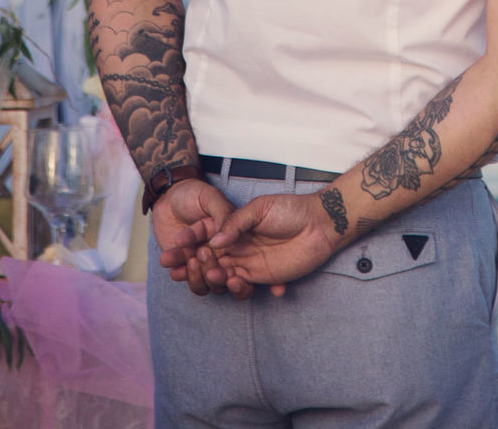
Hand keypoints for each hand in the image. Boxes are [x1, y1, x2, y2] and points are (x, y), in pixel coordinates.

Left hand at [152, 178, 253, 298]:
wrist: (167, 196)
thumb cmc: (192, 193)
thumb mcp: (210, 197)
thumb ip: (221, 212)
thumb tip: (225, 235)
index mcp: (231, 235)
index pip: (239, 257)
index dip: (234, 266)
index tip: (222, 259)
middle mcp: (219, 251)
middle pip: (224, 274)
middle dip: (213, 270)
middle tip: (201, 252)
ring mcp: (202, 258)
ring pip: (207, 281)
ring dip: (198, 276)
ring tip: (189, 259)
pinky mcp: (185, 263)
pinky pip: (188, 278)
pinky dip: (183, 276)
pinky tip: (176, 270)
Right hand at [202, 192, 341, 296]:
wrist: (320, 224)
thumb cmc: (291, 209)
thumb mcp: (260, 208)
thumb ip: (236, 222)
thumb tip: (214, 240)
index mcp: (233, 228)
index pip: (205, 238)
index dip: (190, 244)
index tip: (177, 248)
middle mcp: (237, 247)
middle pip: (209, 261)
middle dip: (198, 264)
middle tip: (196, 261)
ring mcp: (249, 263)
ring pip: (223, 277)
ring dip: (217, 278)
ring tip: (218, 273)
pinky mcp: (263, 277)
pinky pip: (245, 288)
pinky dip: (241, 289)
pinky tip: (242, 281)